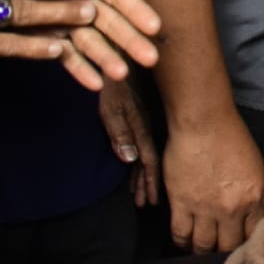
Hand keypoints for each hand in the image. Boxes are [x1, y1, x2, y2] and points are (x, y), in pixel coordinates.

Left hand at [0, 0, 162, 87]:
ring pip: (89, 38)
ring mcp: (61, 14)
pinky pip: (63, 51)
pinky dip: (78, 66)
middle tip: (151, 58)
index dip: (135, 6)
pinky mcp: (42, 29)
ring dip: (107, 56)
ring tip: (123, 75)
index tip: (154, 23)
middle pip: (108, 18)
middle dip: (130, 38)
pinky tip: (95, 84)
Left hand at [99, 76, 159, 205]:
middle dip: (148, 184)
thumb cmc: (112, 84)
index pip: (149, 162)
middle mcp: (145, 128)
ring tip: (140, 193)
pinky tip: (135, 166)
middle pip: (149, 162)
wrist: (119, 59)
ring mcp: (141, 122)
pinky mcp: (136, 116)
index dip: (150, 182)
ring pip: (145, 155)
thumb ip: (120, 133)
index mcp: (141, 129)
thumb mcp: (111, 108)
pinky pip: (140, 145)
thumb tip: (131, 160)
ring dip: (142, 175)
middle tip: (146, 204)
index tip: (151, 201)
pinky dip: (138, 161)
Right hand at [163, 116, 263, 253]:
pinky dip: (182, 243)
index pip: (253, 235)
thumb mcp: (254, 168)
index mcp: (254, 197)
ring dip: (202, 251)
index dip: (245, 245)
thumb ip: (253, 196)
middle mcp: (231, 208)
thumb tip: (250, 218)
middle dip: (224, 253)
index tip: (240, 248)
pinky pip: (180, 234)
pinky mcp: (181, 203)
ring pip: (203, 246)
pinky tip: (184, 242)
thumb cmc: (230, 137)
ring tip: (201, 250)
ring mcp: (205, 208)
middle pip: (228, 246)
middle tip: (219, 253)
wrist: (203, 122)